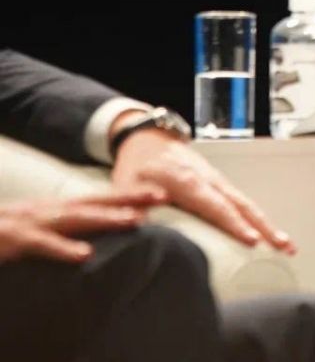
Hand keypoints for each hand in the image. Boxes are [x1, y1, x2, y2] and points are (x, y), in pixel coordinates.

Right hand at [0, 188, 163, 263]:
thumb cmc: (2, 233)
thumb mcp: (35, 227)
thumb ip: (63, 227)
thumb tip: (94, 235)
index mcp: (53, 208)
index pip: (98, 198)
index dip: (128, 195)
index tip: (160, 194)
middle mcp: (47, 210)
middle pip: (94, 201)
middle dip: (129, 197)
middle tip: (162, 196)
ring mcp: (30, 223)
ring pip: (74, 219)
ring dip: (105, 219)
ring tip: (135, 221)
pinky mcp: (14, 241)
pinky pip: (41, 246)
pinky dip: (62, 250)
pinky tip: (84, 256)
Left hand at [110, 122, 295, 253]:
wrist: (147, 139)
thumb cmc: (137, 167)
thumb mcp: (125, 187)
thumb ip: (133, 206)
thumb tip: (139, 226)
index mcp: (186, 180)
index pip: (215, 205)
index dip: (234, 224)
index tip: (252, 240)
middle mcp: (208, 180)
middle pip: (242, 205)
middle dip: (265, 227)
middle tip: (285, 246)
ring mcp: (217, 180)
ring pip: (247, 203)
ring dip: (268, 224)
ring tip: (287, 246)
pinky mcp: (220, 184)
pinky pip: (243, 202)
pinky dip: (258, 218)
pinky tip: (269, 233)